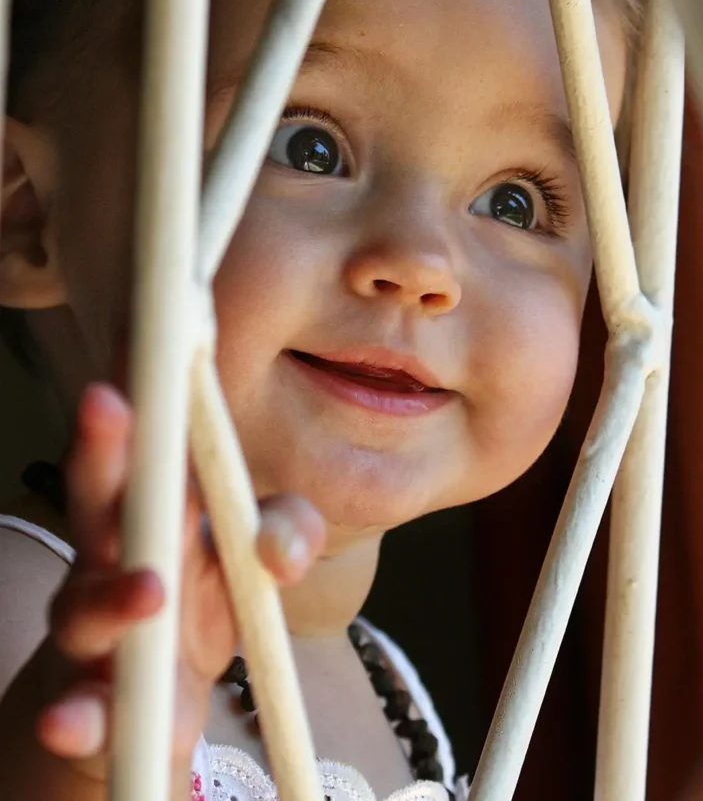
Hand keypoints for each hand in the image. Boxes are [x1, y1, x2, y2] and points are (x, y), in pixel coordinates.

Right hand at [35, 382, 325, 779]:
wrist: (135, 711)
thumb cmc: (193, 605)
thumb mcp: (246, 561)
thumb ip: (287, 532)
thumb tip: (283, 548)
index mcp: (153, 507)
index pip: (146, 437)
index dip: (143, 385)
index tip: (147, 329)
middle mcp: (108, 554)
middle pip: (99, 497)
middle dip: (104, 448)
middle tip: (109, 400)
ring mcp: (90, 629)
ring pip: (86, 604)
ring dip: (113, 595)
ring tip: (153, 589)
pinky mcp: (87, 708)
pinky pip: (78, 712)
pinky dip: (77, 716)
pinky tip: (72, 718)